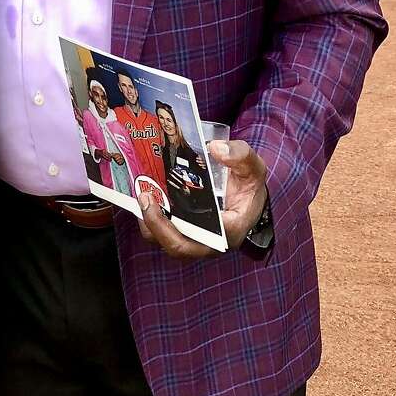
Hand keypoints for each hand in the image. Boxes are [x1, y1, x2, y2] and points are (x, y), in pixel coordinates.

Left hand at [136, 139, 267, 258]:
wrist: (246, 196)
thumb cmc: (249, 185)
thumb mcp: (252, 166)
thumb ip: (239, 155)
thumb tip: (216, 149)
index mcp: (232, 229)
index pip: (211, 237)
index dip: (190, 225)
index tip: (173, 202)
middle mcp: (212, 241)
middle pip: (180, 247)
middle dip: (158, 225)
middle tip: (146, 198)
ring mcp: (196, 239)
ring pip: (167, 242)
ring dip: (150, 224)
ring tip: (142, 196)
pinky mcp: (185, 233)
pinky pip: (163, 234)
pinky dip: (151, 220)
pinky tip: (146, 198)